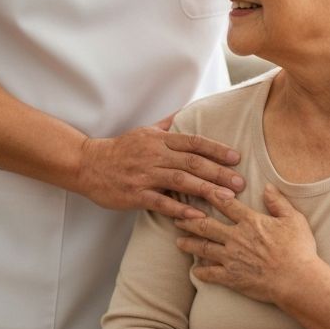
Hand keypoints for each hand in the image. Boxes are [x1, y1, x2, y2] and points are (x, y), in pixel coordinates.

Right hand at [77, 117, 244, 217]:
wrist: (89, 165)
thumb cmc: (121, 149)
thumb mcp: (145, 131)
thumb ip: (167, 124)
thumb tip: (185, 112)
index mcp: (160, 139)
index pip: (193, 142)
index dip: (216, 149)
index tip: (236, 158)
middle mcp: (155, 155)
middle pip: (192, 162)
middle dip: (219, 172)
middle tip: (240, 182)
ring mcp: (145, 175)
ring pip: (181, 181)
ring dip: (206, 190)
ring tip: (227, 199)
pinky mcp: (135, 195)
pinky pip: (161, 203)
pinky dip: (180, 210)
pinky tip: (197, 216)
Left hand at [174, 183, 319, 303]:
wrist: (296, 280)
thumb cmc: (298, 248)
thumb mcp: (293, 218)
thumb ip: (278, 201)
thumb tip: (267, 186)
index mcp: (250, 221)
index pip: (226, 204)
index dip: (211, 195)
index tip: (198, 188)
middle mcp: (236, 237)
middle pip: (206, 225)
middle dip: (189, 220)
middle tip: (177, 216)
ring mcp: (231, 258)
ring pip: (204, 248)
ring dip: (189, 243)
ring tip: (178, 241)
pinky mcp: (232, 278)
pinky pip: (211, 274)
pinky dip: (201, 272)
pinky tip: (194, 271)